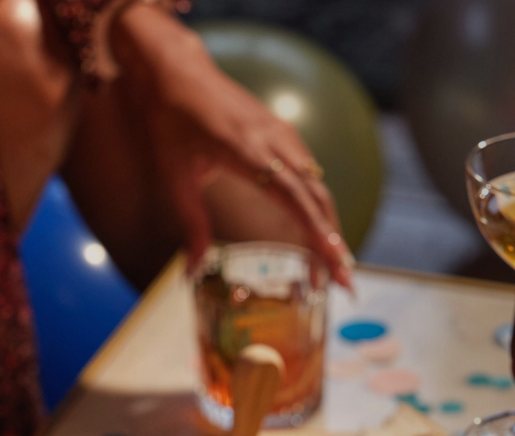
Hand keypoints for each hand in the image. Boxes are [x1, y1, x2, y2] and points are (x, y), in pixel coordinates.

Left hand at [110, 4, 353, 287]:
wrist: (178, 73)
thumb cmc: (171, 123)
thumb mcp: (174, 176)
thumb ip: (190, 224)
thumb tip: (193, 274)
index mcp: (248, 153)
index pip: (295, 199)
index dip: (318, 235)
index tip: (335, 265)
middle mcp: (275, 142)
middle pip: (317, 199)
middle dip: (333, 244)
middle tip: (344, 285)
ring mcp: (283, 135)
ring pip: (318, 188)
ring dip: (329, 228)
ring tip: (332, 268)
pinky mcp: (283, 134)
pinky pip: (310, 174)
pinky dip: (318, 207)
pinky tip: (318, 234)